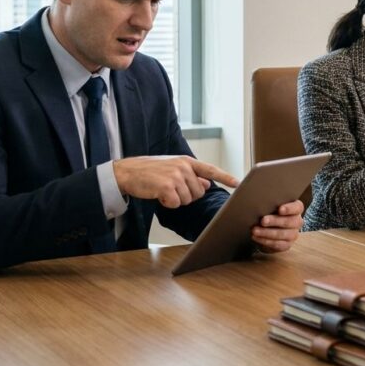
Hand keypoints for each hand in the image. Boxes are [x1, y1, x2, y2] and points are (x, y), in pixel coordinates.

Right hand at [112, 155, 238, 208]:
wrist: (126, 172)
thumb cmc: (149, 171)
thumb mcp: (173, 168)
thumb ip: (191, 175)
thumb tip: (207, 184)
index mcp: (187, 161)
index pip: (211, 170)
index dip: (225, 177)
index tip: (238, 183)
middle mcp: (184, 167)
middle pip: (199, 193)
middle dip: (187, 195)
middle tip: (171, 189)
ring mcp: (175, 176)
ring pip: (188, 200)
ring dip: (176, 200)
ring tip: (163, 190)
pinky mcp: (167, 187)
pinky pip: (176, 204)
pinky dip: (168, 204)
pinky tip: (159, 196)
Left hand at [251, 199, 303, 252]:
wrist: (270, 230)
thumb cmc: (271, 213)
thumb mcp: (272, 206)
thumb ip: (270, 204)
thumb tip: (258, 202)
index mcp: (296, 209)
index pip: (297, 207)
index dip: (289, 208)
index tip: (280, 209)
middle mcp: (297, 221)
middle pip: (289, 221)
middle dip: (275, 221)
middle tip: (263, 220)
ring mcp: (293, 234)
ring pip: (282, 234)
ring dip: (267, 232)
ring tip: (255, 230)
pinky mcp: (287, 245)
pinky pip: (277, 244)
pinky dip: (265, 241)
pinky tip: (256, 237)